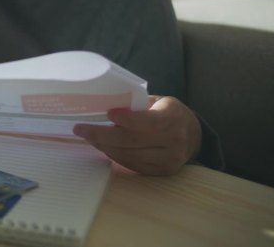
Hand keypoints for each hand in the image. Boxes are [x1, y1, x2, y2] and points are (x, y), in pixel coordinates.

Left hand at [73, 96, 201, 174]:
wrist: (192, 135)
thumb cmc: (167, 112)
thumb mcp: (158, 101)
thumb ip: (137, 105)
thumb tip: (104, 105)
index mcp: (173, 116)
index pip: (149, 121)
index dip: (128, 119)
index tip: (108, 114)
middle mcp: (174, 140)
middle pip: (133, 140)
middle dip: (102, 135)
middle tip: (81, 129)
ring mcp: (169, 159)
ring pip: (130, 155)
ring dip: (105, 147)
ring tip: (88, 138)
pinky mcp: (162, 171)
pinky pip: (133, 165)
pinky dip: (115, 156)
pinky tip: (103, 147)